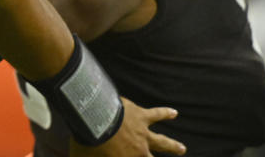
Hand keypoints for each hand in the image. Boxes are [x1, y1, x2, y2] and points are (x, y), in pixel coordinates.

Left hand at [69, 97, 185, 155]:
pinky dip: (165, 113)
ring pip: (162, 141)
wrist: (95, 118)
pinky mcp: (141, 116)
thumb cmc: (88, 140)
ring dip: (173, 145)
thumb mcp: (82, 156)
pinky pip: (157, 115)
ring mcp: (143, 134)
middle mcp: (139, 151)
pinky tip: (174, 112)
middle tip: (176, 155)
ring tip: (182, 148)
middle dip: (164, 156)